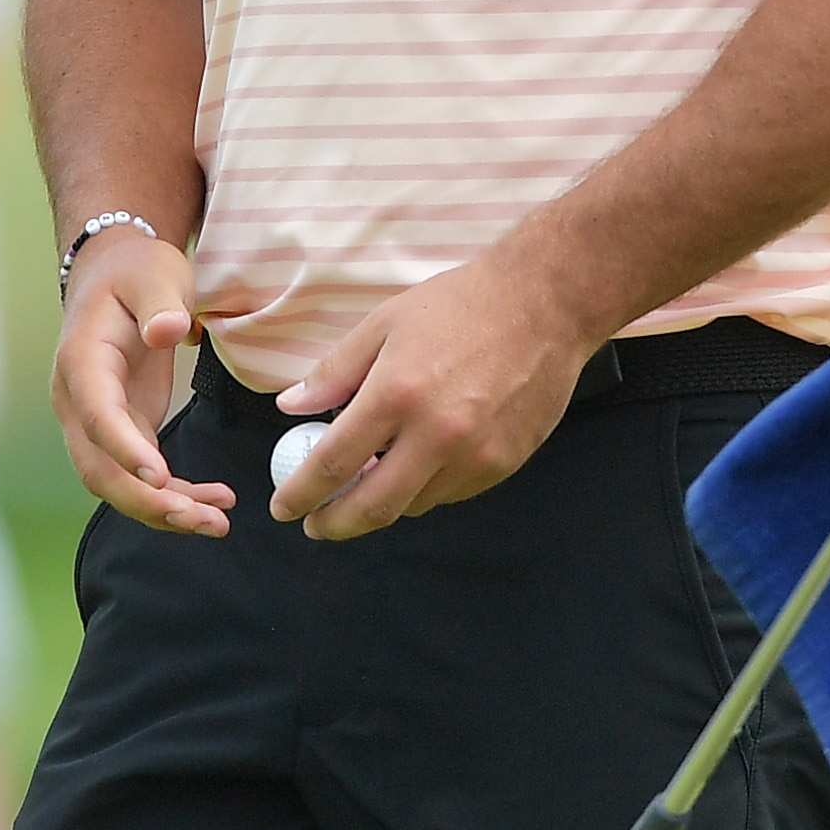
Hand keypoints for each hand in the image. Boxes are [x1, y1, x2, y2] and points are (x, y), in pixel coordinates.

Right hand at [51, 229, 231, 536]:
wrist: (116, 273)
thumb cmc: (135, 272)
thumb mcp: (154, 274)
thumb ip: (160, 302)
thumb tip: (167, 331)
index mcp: (82, 361)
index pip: (97, 414)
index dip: (124, 449)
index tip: (159, 478)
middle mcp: (78, 401)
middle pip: (99, 468)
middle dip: (147, 501)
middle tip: (201, 519)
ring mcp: (96, 422)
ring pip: (117, 484)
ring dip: (163, 511)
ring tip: (217, 522)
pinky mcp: (122, 430)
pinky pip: (139, 477)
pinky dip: (174, 496)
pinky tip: (214, 503)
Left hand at [265, 254, 599, 539]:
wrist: (545, 304)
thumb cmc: (460, 305)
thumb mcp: (385, 323)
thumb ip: (335, 372)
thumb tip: (290, 406)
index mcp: (396, 394)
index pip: (333, 464)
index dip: (301, 494)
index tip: (284, 508)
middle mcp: (435, 434)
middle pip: (372, 507)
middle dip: (333, 525)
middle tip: (316, 525)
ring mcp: (474, 455)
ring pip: (414, 505)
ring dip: (383, 503)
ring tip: (369, 483)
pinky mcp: (504, 463)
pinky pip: (451, 494)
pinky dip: (425, 489)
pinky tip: (418, 465)